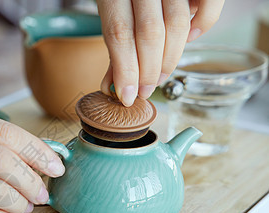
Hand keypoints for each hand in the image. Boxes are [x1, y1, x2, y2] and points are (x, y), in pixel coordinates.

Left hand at [97, 0, 223, 105]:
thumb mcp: (111, 9)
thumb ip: (116, 44)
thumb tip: (114, 87)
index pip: (120, 34)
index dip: (126, 71)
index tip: (128, 97)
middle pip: (149, 33)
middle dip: (149, 70)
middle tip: (146, 90)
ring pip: (177, 24)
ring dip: (170, 58)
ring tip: (160, 75)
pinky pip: (208, 4)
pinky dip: (203, 25)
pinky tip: (188, 39)